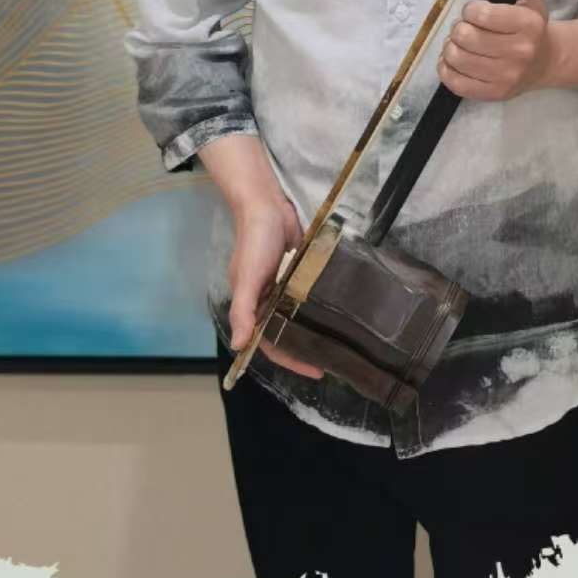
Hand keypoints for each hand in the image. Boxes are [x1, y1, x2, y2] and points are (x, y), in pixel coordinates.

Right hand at [227, 194, 324, 378]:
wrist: (266, 205)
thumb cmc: (255, 242)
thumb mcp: (247, 278)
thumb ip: (243, 311)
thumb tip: (239, 346)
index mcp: (252, 306)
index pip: (269, 343)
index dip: (290, 360)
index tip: (315, 372)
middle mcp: (266, 301)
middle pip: (285, 333)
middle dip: (304, 348)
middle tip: (334, 359)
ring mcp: (282, 287)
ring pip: (297, 316)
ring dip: (313, 328)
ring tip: (339, 340)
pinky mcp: (297, 272)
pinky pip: (306, 295)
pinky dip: (318, 305)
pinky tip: (337, 310)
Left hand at [438, 0, 554, 101]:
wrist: (546, 62)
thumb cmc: (532, 28)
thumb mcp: (533, 1)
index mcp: (528, 25)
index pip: (482, 15)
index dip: (470, 10)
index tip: (473, 11)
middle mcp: (519, 52)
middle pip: (466, 37)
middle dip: (458, 28)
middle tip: (463, 28)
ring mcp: (506, 76)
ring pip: (457, 58)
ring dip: (450, 48)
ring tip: (458, 43)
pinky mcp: (494, 94)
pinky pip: (456, 83)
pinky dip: (446, 69)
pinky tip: (452, 61)